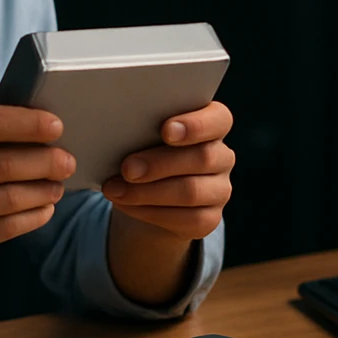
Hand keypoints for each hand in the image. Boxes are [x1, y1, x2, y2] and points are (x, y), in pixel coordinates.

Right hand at [0, 94, 72, 289]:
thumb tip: (19, 95)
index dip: (30, 123)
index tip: (58, 125)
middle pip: (5, 162)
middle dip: (46, 160)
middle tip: (68, 159)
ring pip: (8, 198)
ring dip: (43, 190)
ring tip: (59, 185)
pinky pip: (1, 230)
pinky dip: (30, 218)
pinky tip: (42, 209)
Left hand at [100, 101, 234, 240]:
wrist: (148, 192)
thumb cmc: (145, 149)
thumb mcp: (143, 134)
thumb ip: (142, 128)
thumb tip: (119, 128)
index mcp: (212, 124)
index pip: (219, 119)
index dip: (195, 125)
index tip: (166, 130)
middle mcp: (221, 156)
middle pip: (203, 158)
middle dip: (160, 163)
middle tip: (127, 168)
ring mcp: (219, 189)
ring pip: (191, 191)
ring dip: (148, 192)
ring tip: (115, 189)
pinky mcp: (210, 218)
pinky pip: (185, 219)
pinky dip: (149, 212)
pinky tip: (125, 204)